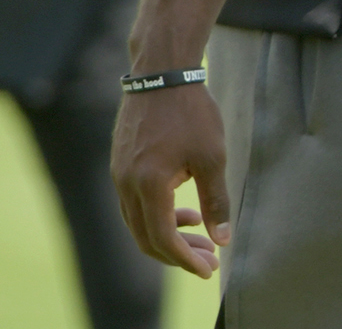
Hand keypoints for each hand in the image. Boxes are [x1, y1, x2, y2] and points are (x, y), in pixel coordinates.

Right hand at [110, 84, 229, 277]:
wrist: (162, 73)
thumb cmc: (191, 112)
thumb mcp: (212, 157)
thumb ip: (216, 200)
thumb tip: (223, 238)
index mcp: (148, 185)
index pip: (162, 238)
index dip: (185, 259)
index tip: (208, 268)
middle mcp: (126, 184)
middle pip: (146, 237)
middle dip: (178, 253)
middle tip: (208, 258)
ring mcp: (118, 175)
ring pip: (138, 222)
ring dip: (167, 234)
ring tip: (199, 231)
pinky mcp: (119, 165)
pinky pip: (134, 204)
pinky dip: (157, 215)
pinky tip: (183, 209)